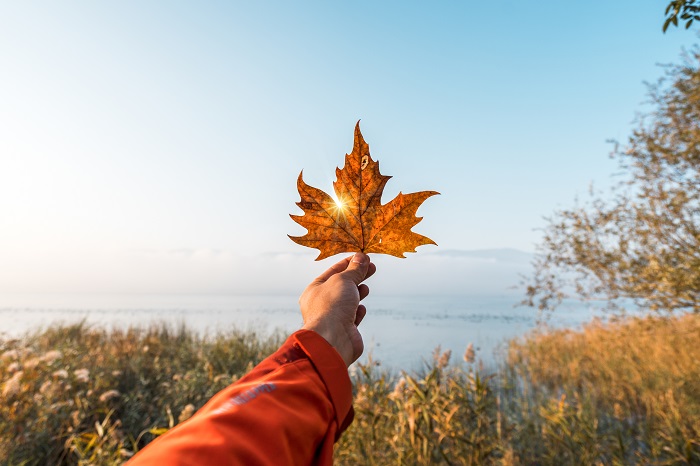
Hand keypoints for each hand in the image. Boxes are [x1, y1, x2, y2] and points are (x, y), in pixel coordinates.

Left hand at [300, 252, 375, 366]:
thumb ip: (354, 269)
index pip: (333, 271)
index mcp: (315, 290)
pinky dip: (358, 311)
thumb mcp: (344, 280)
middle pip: (342, 286)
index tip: (363, 257)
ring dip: (357, 293)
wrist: (333, 339)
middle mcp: (322, 304)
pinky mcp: (345, 330)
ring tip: (365, 287)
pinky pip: (352, 317)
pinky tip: (361, 308)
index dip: (349, 263)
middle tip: (372, 267)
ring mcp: (333, 318)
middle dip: (357, 276)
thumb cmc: (332, 307)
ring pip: (347, 302)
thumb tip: (362, 257)